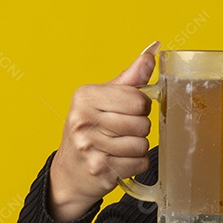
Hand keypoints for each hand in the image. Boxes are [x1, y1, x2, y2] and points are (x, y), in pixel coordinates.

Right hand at [47, 41, 160, 221]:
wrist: (70, 171)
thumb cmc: (91, 128)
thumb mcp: (104, 98)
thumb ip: (131, 77)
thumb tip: (152, 52)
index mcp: (86, 96)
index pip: (138, 100)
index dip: (141, 107)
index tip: (127, 111)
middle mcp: (83, 119)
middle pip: (142, 124)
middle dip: (139, 129)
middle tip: (121, 131)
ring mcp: (89, 146)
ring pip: (142, 145)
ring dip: (137, 148)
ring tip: (119, 147)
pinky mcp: (100, 169)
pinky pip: (139, 163)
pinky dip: (134, 164)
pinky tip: (118, 161)